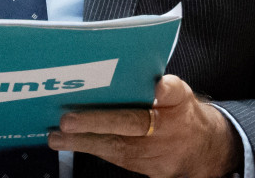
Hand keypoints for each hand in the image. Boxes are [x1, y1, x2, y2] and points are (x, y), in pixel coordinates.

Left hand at [49, 74, 240, 177]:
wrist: (199, 149)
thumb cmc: (182, 114)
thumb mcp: (183, 96)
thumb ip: (171, 88)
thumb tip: (158, 85)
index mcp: (166, 118)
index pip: (145, 112)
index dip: (130, 106)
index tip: (113, 102)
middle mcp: (153, 140)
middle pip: (121, 132)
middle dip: (93, 126)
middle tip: (66, 122)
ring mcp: (144, 158)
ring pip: (110, 148)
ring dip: (81, 143)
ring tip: (55, 136)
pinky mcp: (136, 168)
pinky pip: (109, 156)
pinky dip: (88, 147)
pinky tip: (66, 142)